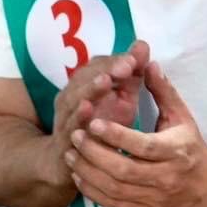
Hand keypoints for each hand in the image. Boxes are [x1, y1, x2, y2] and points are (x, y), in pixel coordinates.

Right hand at [51, 40, 149, 177]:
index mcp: (85, 84)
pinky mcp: (63, 138)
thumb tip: (142, 44)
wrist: (65, 162)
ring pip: (75, 99)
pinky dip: (77, 116)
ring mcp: (65, 117)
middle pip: (85, 78)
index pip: (97, 65)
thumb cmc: (100, 126)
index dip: (115, 61)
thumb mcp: (121, 99)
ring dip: (90, 89)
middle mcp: (71, 97)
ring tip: (105, 80)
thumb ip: (131, 74)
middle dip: (106, 70)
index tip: (134, 58)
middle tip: (126, 65)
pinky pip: (69, 126)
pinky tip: (88, 109)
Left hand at [64, 61, 206, 206]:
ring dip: (88, 173)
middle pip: (124, 170)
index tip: (92, 122)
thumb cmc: (192, 147)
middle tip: (74, 136)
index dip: (116, 135)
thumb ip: (163, 91)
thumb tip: (147, 62)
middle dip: (94, 153)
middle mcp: (165, 177)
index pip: (143, 146)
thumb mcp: (182, 117)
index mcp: (176, 151)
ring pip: (115, 190)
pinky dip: (93, 192)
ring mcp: (154, 198)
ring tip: (70, 154)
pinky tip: (79, 176)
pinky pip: (113, 205)